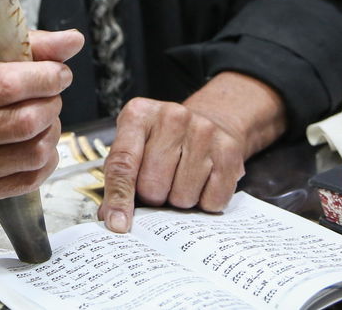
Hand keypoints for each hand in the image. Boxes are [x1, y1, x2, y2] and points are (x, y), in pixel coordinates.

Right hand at [0, 29, 84, 202]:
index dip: (45, 76)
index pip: (6, 85)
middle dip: (52, 101)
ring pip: (33, 152)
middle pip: (25, 122)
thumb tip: (72, 41)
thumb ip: (21, 45)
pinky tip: (34, 139)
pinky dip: (45, 157)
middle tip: (49, 90)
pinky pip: (29, 178)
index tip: (58, 70)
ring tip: (41, 113)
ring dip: (51, 128)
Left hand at [98, 71, 285, 233]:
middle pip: (153, 186)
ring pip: (183, 197)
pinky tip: (202, 181)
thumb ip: (119, 178)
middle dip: (153, 197)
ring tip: (180, 179)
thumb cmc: (162, 141)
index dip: (119, 198)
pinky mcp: (229, 149)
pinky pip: (211, 201)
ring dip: (179, 200)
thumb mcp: (134, 146)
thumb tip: (112, 219)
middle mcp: (172, 117)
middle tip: (159, 185)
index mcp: (139, 115)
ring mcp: (203, 131)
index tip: (117, 224)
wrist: (209, 121)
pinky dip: (204, 202)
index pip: (123, 163)